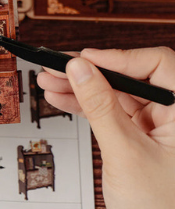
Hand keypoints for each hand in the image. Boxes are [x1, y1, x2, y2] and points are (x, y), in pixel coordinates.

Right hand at [37, 47, 174, 208]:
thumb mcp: (126, 154)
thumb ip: (100, 107)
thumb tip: (80, 69)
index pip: (158, 65)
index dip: (119, 57)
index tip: (85, 59)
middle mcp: (174, 114)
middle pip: (129, 76)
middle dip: (89, 72)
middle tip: (56, 66)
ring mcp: (156, 125)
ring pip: (114, 92)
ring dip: (79, 87)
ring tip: (48, 81)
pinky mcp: (139, 134)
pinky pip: (108, 110)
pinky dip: (84, 105)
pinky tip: (60, 98)